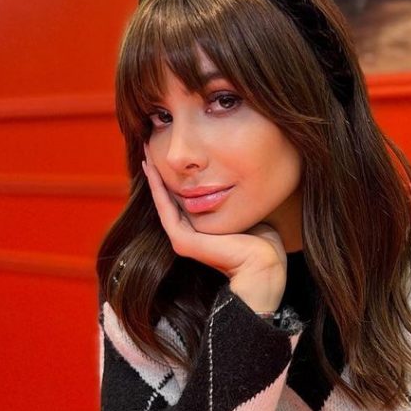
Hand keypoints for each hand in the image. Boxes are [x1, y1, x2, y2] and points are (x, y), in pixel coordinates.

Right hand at [142, 143, 286, 313]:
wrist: (264, 265)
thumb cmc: (263, 242)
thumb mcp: (244, 212)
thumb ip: (234, 199)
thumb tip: (238, 179)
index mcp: (202, 230)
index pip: (182, 198)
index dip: (175, 176)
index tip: (170, 154)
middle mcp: (189, 235)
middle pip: (169, 197)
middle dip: (159, 172)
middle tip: (150, 145)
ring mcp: (183, 239)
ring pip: (162, 201)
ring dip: (153, 177)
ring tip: (146, 153)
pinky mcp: (183, 241)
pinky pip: (165, 208)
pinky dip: (157, 188)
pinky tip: (151, 168)